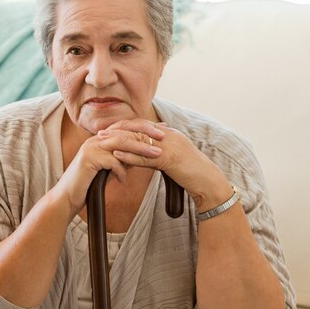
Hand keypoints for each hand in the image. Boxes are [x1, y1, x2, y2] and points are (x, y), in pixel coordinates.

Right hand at [52, 120, 164, 220]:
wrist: (68, 197)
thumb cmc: (90, 184)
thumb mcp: (110, 168)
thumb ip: (123, 159)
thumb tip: (141, 153)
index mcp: (102, 138)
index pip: (126, 127)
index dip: (145, 127)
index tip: (163, 130)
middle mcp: (96, 139)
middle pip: (125, 131)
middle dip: (146, 134)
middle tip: (164, 138)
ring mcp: (91, 148)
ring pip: (120, 143)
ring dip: (140, 148)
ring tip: (156, 155)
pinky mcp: (87, 160)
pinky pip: (111, 161)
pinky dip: (120, 171)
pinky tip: (123, 180)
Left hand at [100, 118, 231, 210]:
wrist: (209, 183)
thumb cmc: (193, 174)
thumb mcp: (175, 160)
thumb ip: (160, 154)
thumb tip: (146, 154)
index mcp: (171, 134)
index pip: (143, 125)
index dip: (125, 127)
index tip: (109, 130)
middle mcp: (170, 136)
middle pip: (138, 129)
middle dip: (117, 130)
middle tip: (100, 134)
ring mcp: (170, 146)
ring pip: (139, 140)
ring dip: (118, 141)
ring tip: (102, 143)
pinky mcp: (170, 159)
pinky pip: (145, 156)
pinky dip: (129, 155)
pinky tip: (117, 156)